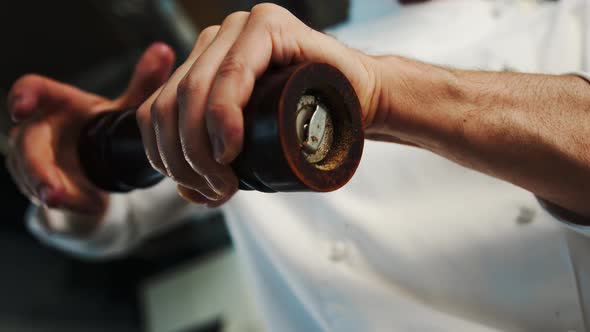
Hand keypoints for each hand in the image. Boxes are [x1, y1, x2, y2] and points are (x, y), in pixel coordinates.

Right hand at [6, 43, 174, 216]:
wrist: (106, 168)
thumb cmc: (110, 130)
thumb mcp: (127, 108)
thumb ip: (144, 83)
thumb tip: (164, 51)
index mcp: (59, 103)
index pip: (31, 91)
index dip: (23, 97)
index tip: (22, 108)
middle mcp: (41, 130)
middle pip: (24, 143)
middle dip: (34, 166)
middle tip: (51, 188)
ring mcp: (37, 160)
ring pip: (27, 173)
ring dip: (46, 189)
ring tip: (63, 201)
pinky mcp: (43, 187)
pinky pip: (47, 197)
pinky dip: (70, 204)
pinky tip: (92, 208)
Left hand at [138, 4, 381, 205]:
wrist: (360, 101)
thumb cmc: (308, 122)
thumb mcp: (250, 143)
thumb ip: (214, 156)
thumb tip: (186, 191)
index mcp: (201, 63)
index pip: (156, 109)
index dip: (163, 156)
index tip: (193, 190)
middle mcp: (215, 40)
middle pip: (170, 103)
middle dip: (184, 159)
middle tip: (214, 191)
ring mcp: (239, 28)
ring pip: (193, 91)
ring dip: (198, 146)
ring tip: (224, 181)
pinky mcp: (268, 26)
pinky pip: (231, 75)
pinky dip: (222, 115)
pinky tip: (229, 147)